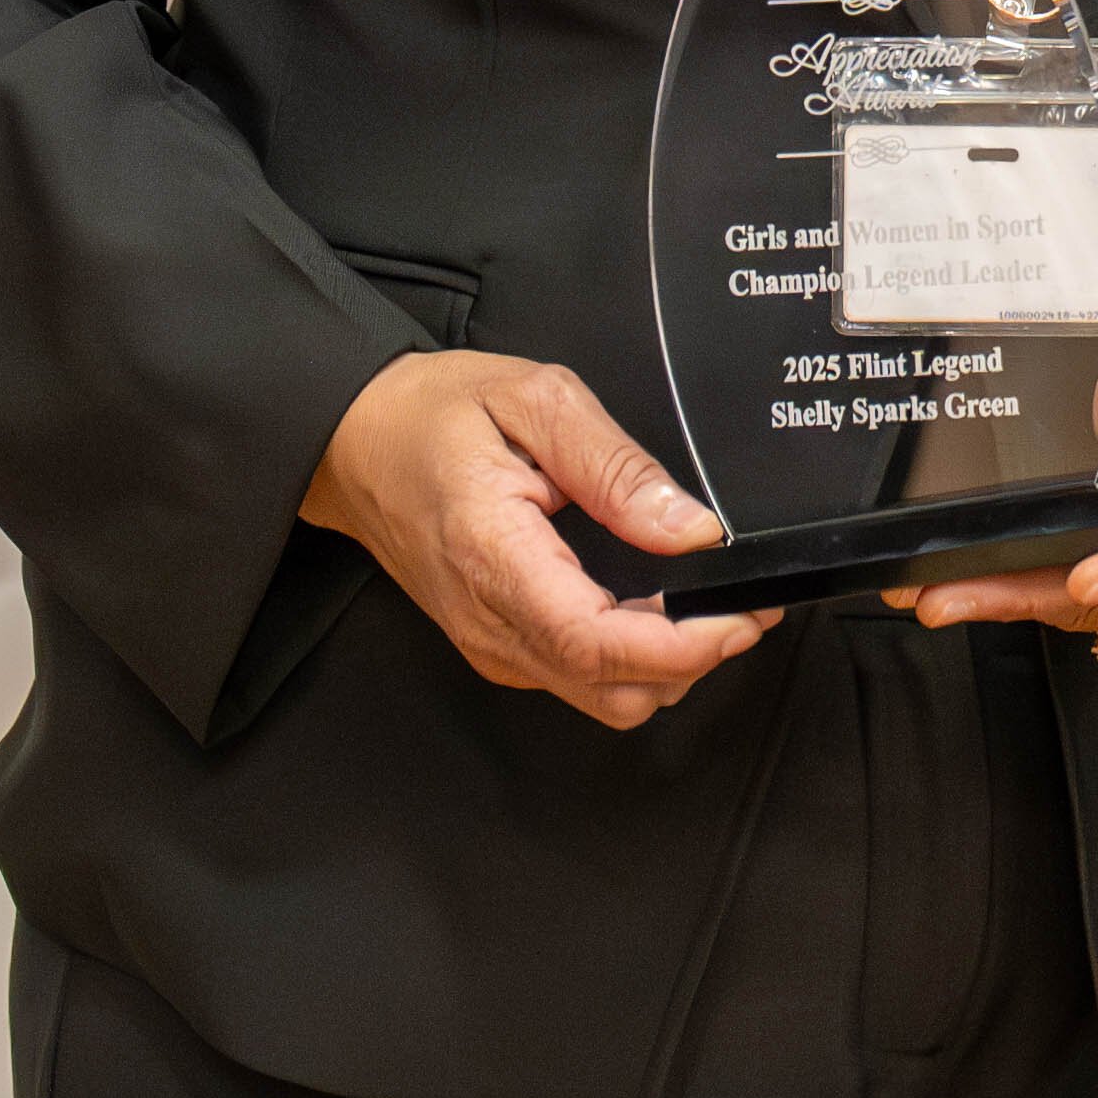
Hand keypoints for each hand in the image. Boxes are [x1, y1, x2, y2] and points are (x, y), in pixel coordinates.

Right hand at [302, 347, 772, 729]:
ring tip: (704, 605)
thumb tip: (690, 528)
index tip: (742, 618)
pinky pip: (575, 677)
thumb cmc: (431, 416)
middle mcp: (489, 620)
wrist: (355, 441)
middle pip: (611, 691)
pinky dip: (629, 659)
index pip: (600, 644)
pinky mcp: (495, 644)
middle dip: (694, 661)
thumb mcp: (537, 401)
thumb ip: (618, 467)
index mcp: (496, 557)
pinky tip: (652, 610)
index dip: (686, 647)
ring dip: (665, 666)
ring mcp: (490, 642)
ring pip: (599, 697)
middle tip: (741, 606)